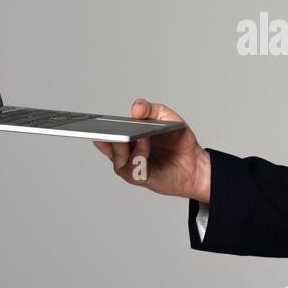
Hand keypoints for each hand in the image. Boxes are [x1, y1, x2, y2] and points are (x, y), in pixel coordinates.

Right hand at [91, 98, 210, 202]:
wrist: (195, 162)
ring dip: (125, 146)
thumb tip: (135, 110)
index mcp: (127, 136)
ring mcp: (131, 165)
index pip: (106, 133)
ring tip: (135, 135)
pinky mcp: (140, 177)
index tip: (92, 122)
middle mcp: (125, 152)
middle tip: (109, 129)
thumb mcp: (165, 117)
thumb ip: (150, 109)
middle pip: (108, 145)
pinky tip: (144, 143)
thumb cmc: (178, 140)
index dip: (97, 128)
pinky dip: (138, 155)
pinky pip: (132, 168)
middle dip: (106, 137)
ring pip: (118, 158)